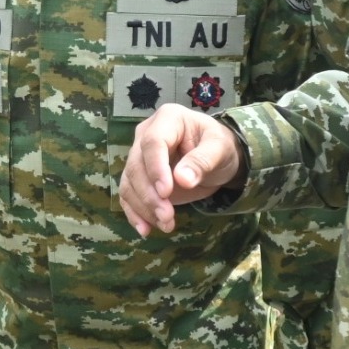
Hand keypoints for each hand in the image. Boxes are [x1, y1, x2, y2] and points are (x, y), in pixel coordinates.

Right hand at [117, 104, 241, 236]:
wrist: (216, 156)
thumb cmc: (219, 147)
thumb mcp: (220, 149)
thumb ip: (202, 161)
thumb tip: (183, 180)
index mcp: (167, 119)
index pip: (152, 143)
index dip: (156, 168)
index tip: (166, 193)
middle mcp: (146, 134)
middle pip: (136, 164)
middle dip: (149, 194)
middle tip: (167, 217)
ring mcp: (139, 155)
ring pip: (129, 182)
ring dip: (143, 207)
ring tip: (166, 225)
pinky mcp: (138, 176)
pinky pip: (128, 194)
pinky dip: (134, 212)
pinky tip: (145, 229)